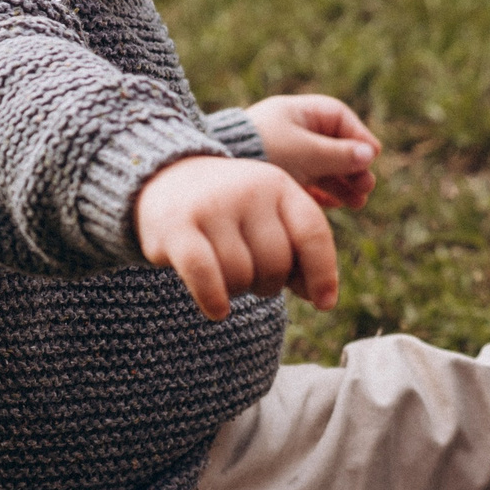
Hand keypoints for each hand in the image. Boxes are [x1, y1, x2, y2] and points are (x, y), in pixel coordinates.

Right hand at [134, 154, 338, 319]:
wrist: (165, 179)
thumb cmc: (229, 212)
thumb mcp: (268, 220)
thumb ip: (297, 252)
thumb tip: (321, 298)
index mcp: (279, 186)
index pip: (313, 232)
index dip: (324, 273)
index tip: (325, 304)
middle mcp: (249, 190)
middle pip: (276, 263)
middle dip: (268, 284)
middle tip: (251, 277)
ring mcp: (212, 206)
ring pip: (241, 275)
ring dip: (237, 291)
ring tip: (225, 277)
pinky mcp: (177, 227)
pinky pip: (206, 276)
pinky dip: (215, 300)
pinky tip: (217, 310)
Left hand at [244, 93, 379, 208]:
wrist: (217, 172)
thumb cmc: (263, 153)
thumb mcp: (306, 151)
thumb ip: (339, 154)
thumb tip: (369, 154)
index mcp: (296, 113)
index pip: (338, 118)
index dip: (358, 136)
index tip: (373, 156)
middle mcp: (290, 131)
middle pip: (333, 145)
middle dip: (353, 166)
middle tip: (366, 186)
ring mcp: (283, 154)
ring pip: (322, 167)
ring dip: (343, 183)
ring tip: (357, 202)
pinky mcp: (275, 176)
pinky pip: (306, 183)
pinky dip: (323, 193)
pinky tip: (335, 205)